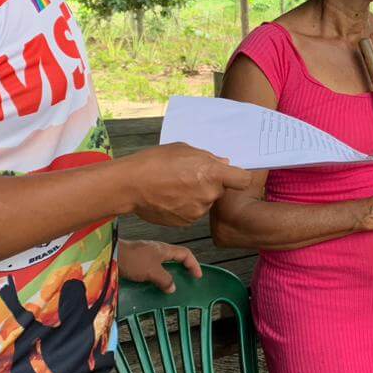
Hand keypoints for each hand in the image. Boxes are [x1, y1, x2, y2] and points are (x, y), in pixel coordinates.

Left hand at [118, 239, 201, 293]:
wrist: (109, 255)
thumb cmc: (132, 260)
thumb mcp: (152, 271)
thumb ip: (165, 279)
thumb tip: (172, 288)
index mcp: (164, 249)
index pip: (185, 254)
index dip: (194, 264)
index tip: (197, 276)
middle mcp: (157, 250)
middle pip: (174, 258)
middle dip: (181, 269)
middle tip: (184, 281)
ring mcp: (146, 254)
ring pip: (162, 264)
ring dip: (166, 275)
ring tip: (167, 287)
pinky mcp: (137, 260)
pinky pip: (151, 268)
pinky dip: (154, 277)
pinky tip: (151, 285)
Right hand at [123, 143, 253, 225]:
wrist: (130, 185)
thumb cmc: (156, 162)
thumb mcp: (184, 150)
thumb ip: (208, 158)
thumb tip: (224, 164)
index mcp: (213, 173)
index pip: (243, 180)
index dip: (239, 177)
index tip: (233, 176)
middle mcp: (209, 194)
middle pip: (220, 191)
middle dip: (210, 185)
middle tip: (189, 177)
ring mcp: (198, 210)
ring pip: (205, 202)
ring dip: (196, 196)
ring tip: (175, 187)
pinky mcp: (186, 222)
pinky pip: (192, 213)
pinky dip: (185, 207)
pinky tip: (169, 197)